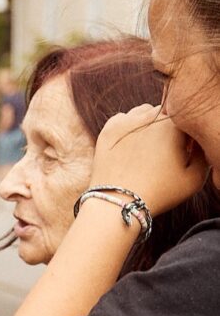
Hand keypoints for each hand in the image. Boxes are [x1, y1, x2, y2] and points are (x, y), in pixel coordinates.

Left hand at [92, 105, 207, 214]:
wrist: (117, 203)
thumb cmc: (159, 193)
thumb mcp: (195, 178)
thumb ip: (206, 154)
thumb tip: (202, 140)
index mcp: (174, 124)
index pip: (189, 121)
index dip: (188, 138)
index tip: (183, 154)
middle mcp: (150, 116)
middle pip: (167, 114)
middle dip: (168, 129)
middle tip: (163, 153)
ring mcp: (126, 121)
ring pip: (145, 112)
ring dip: (149, 125)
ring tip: (147, 149)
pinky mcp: (108, 129)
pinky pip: (123, 119)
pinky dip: (128, 128)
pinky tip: (130, 147)